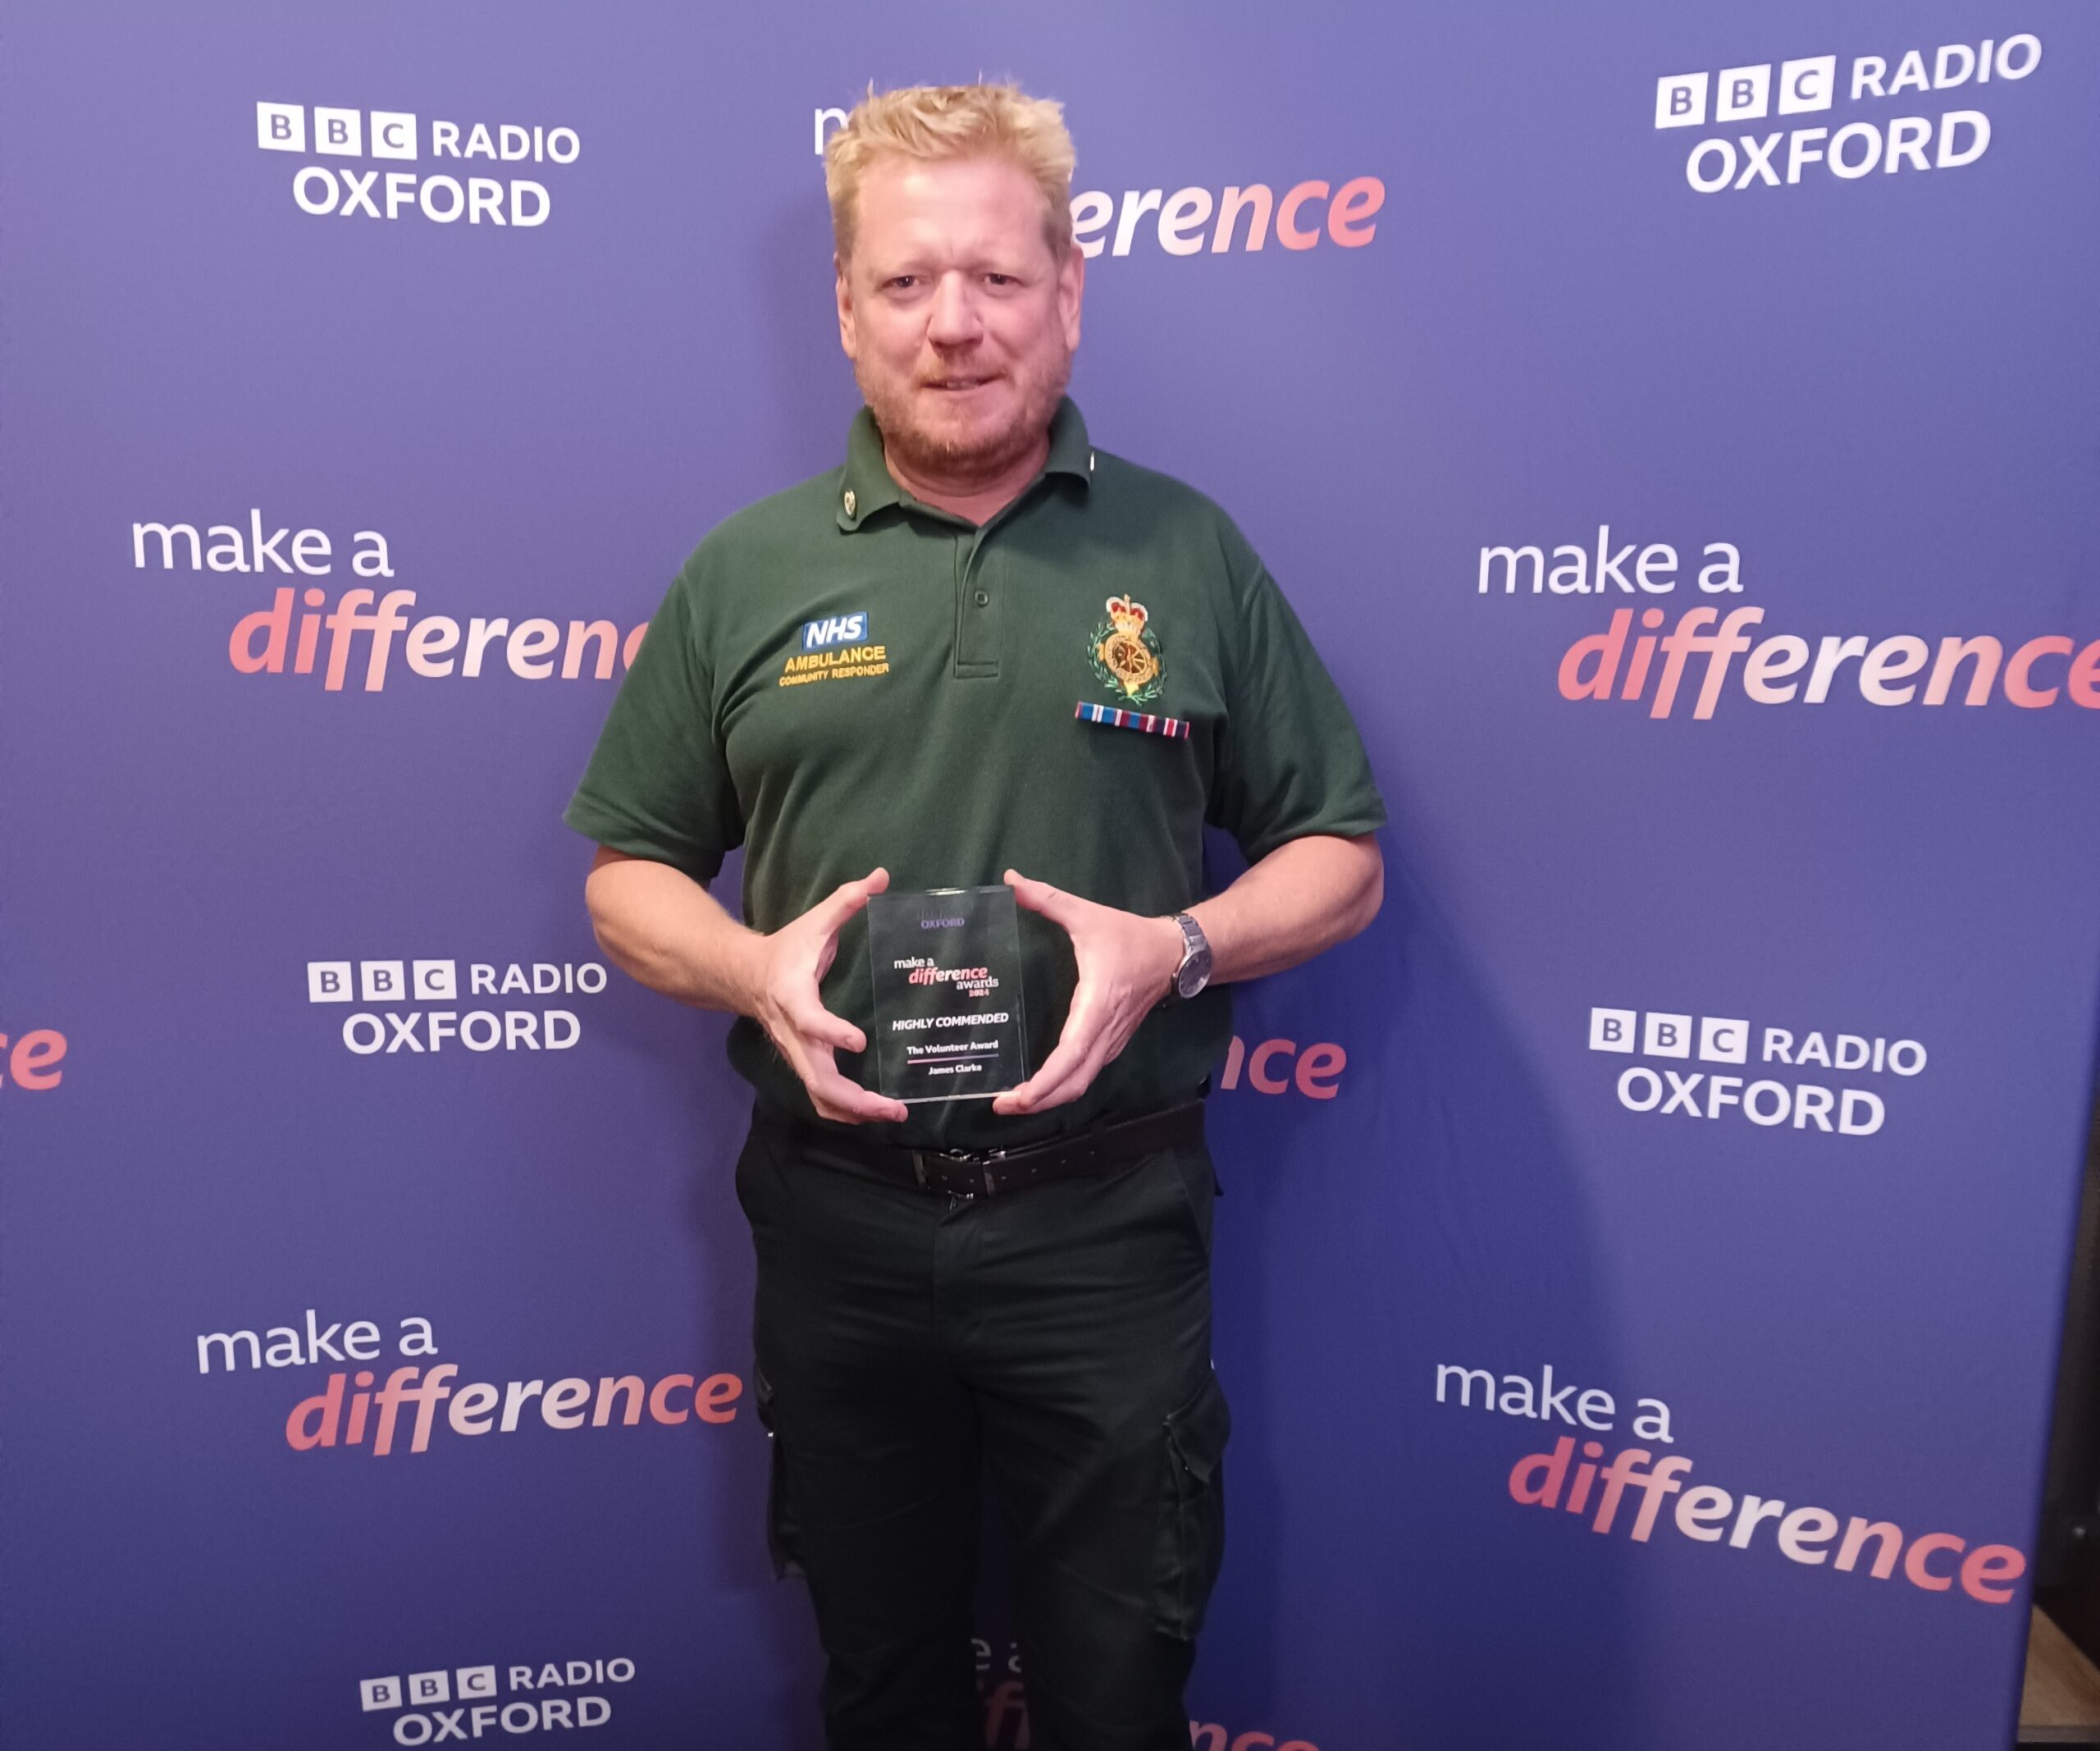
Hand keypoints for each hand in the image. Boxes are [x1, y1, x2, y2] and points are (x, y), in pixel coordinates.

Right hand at [746, 868, 908, 1124]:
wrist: (745, 976)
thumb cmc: (787, 949)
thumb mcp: (814, 923)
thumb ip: (845, 901)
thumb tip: (880, 876)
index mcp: (793, 997)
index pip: (809, 1021)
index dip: (831, 1032)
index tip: (859, 1040)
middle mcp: (794, 1033)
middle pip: (817, 1077)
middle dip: (853, 1097)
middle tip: (892, 1107)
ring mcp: (797, 1053)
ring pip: (819, 1094)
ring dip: (853, 1111)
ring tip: (893, 1115)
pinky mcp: (803, 1063)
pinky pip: (821, 1096)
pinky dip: (844, 1111)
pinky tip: (874, 1115)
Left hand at [991, 870, 1184, 1115]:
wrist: (1175, 954)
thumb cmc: (1129, 937)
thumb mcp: (1087, 914)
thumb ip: (1048, 899)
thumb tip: (1011, 880)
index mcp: (1097, 1004)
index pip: (1071, 1055)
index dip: (1045, 1082)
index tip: (1017, 1097)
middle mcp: (1105, 1032)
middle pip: (1074, 1083)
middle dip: (1038, 1101)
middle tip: (1001, 1106)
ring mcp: (1111, 1042)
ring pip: (1081, 1084)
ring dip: (1050, 1098)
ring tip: (1014, 1103)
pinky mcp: (1112, 1044)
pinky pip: (1087, 1075)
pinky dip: (1063, 1087)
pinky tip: (1039, 1087)